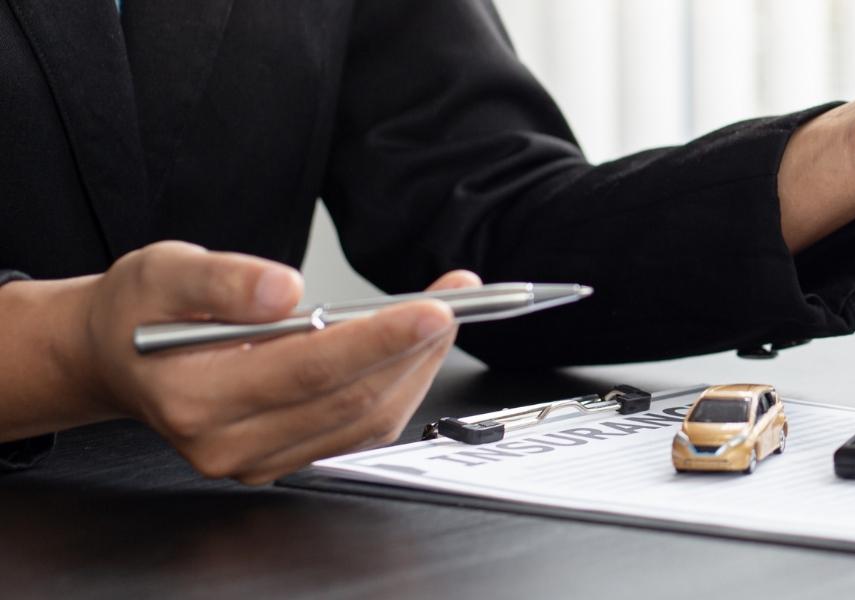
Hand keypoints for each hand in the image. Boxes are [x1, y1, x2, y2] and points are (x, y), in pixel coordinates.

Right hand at [38, 242, 476, 483]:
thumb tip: (284, 289)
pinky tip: (412, 347)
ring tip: (442, 313)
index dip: (379, 340)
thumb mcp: (163, 271)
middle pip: (349, 401)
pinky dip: (398, 386)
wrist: (117, 354)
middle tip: (456, 299)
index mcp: (193, 397)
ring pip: (365, 421)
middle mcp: (226, 443)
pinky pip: (359, 430)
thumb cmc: (140, 312)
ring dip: (416, 367)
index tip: (434, 308)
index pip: (308, 371)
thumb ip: (223, 279)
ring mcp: (256, 460)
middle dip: (413, 348)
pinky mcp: (282, 458)